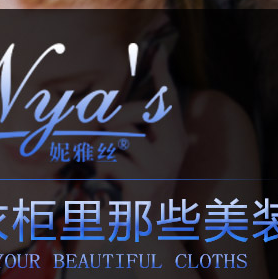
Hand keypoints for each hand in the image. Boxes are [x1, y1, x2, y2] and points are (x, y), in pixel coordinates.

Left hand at [95, 48, 187, 206]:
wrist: (151, 227)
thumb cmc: (141, 184)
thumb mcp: (144, 154)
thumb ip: (134, 129)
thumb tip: (108, 109)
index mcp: (176, 137)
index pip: (169, 99)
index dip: (163, 75)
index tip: (159, 51)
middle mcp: (174, 147)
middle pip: (137, 110)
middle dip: (113, 118)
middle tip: (104, 137)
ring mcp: (160, 165)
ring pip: (118, 133)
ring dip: (104, 147)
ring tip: (109, 165)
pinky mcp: (144, 183)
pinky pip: (110, 159)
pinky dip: (102, 168)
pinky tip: (111, 183)